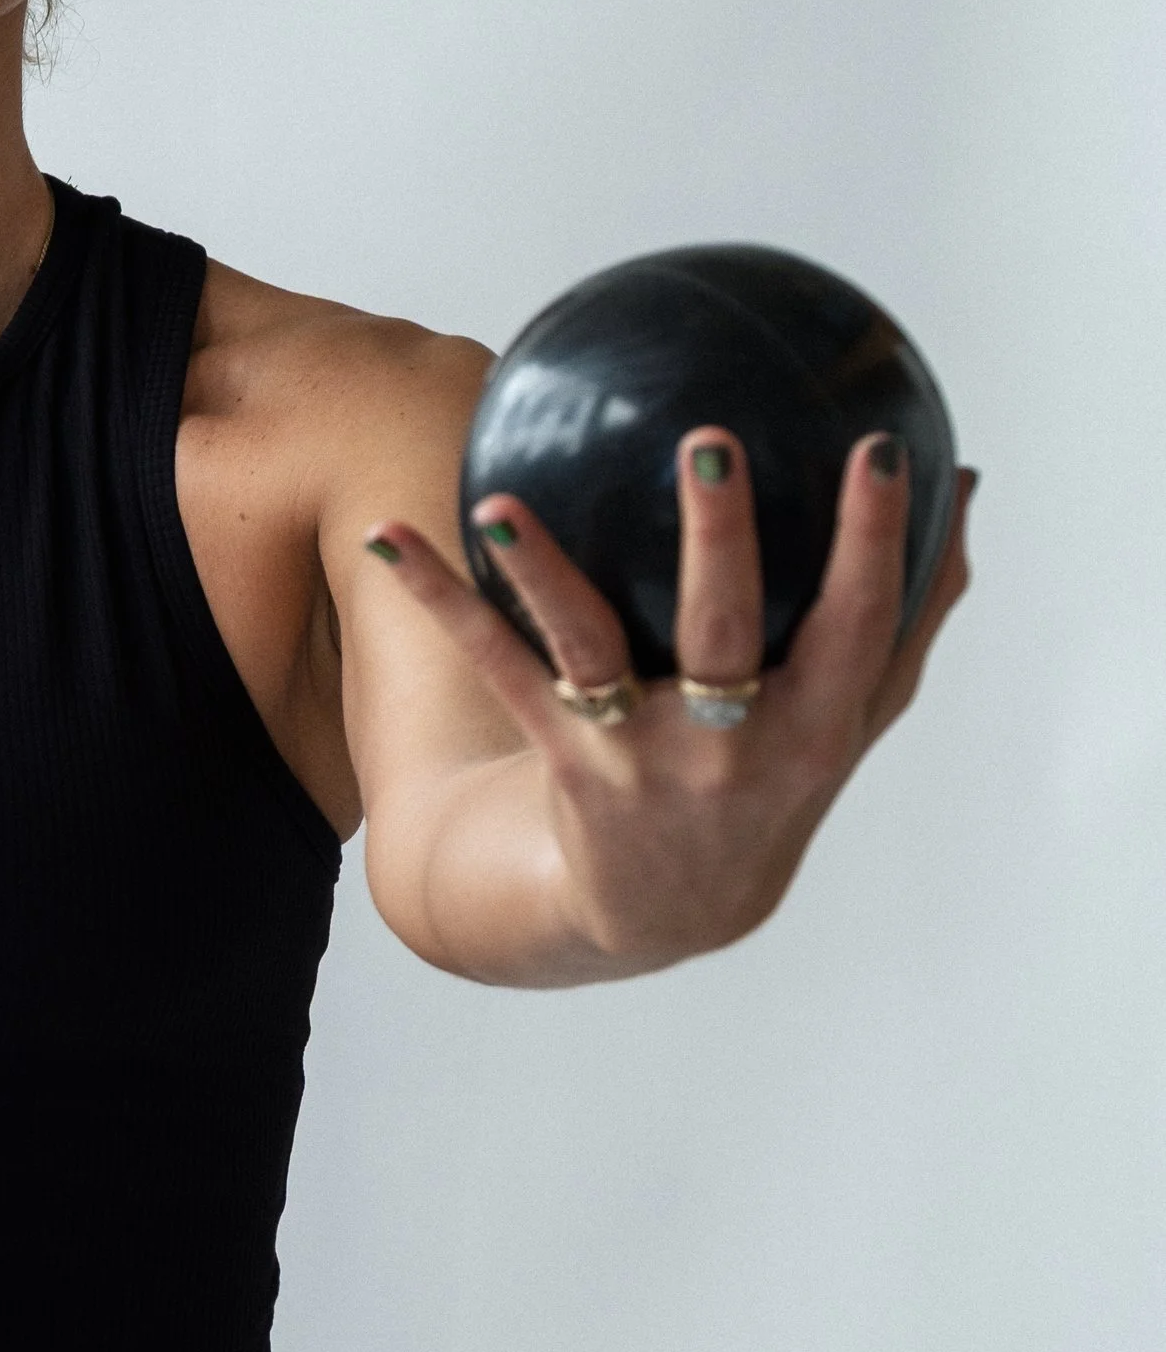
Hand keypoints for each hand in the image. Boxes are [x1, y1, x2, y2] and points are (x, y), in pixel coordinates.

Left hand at [363, 427, 976, 964]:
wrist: (670, 908)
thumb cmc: (776, 778)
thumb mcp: (854, 717)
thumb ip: (912, 611)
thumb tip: (961, 484)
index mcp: (815, 721)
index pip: (858, 621)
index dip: (872, 542)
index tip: (878, 452)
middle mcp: (728, 743)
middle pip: (726, 631)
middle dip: (720, 540)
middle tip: (709, 443)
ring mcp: (637, 755)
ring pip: (587, 651)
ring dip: (542, 572)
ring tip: (498, 502)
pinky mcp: (560, 758)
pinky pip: (497, 667)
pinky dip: (443, 601)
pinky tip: (390, 538)